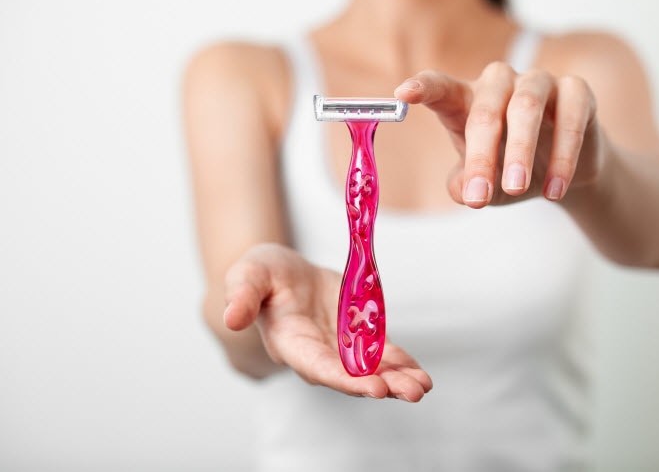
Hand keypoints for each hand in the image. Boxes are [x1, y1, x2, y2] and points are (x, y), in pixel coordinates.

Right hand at [222, 243, 432, 400]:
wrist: (282, 272)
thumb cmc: (262, 274)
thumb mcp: (248, 275)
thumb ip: (242, 295)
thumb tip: (231, 318)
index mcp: (291, 343)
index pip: (319, 367)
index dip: (346, 378)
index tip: (372, 387)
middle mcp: (317, 354)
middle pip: (351, 376)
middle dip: (380, 385)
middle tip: (409, 392)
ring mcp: (340, 349)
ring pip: (371, 370)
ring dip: (397, 380)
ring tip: (422, 386)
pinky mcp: (357, 338)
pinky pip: (382, 355)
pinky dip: (402, 364)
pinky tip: (420, 374)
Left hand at [394, 62, 604, 206]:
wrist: (564, 175)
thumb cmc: (510, 171)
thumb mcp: (484, 186)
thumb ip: (467, 186)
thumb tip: (464, 191)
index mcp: (467, 102)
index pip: (440, 88)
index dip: (423, 87)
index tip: (402, 94)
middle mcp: (500, 85)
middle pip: (485, 109)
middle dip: (482, 156)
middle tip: (480, 198)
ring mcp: (538, 83)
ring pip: (526, 106)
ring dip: (521, 150)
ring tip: (517, 190)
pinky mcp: (577, 92)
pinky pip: (571, 115)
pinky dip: (564, 154)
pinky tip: (555, 190)